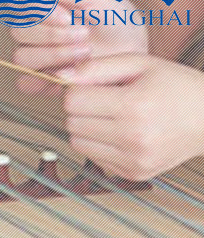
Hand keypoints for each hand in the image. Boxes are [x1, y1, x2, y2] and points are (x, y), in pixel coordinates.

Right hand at [12, 0, 148, 95]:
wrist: (134, 49)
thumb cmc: (117, 19)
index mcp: (43, 5)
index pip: (17, 0)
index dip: (34, 7)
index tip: (66, 15)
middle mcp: (33, 30)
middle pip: (18, 31)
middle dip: (52, 34)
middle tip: (84, 33)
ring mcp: (35, 56)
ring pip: (22, 57)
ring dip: (54, 55)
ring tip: (85, 52)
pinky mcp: (41, 81)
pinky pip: (26, 83)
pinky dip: (45, 79)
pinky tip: (70, 72)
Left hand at [60, 54, 203, 180]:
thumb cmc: (178, 87)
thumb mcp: (141, 64)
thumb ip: (96, 67)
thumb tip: (60, 75)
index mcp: (134, 106)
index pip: (73, 101)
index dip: (78, 91)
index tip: (93, 87)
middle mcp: (133, 136)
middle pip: (71, 123)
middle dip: (81, 109)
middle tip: (105, 101)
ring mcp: (133, 159)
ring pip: (77, 143)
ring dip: (86, 129)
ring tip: (112, 117)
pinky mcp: (133, 173)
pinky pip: (93, 158)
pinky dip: (100, 145)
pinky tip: (121, 134)